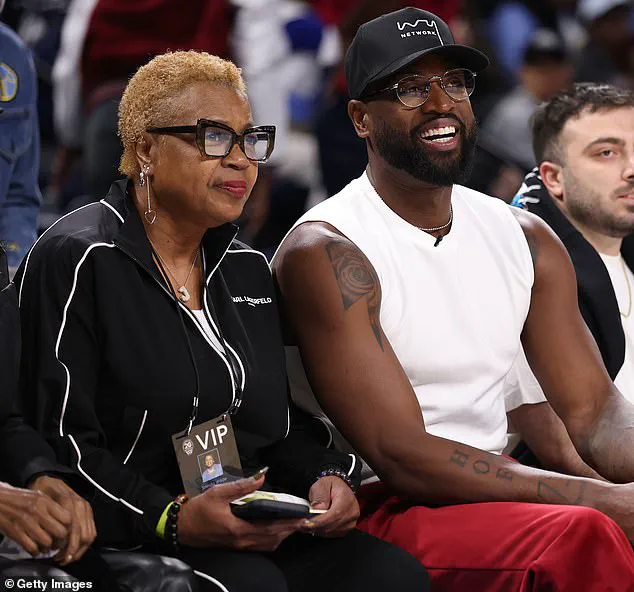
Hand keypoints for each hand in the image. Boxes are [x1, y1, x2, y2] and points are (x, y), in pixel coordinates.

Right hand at [0, 482, 71, 556]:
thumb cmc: (18, 498)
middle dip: (61, 540)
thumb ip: (52, 507)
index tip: (66, 530)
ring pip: (47, 542)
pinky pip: (31, 547)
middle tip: (58, 542)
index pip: (67, 518)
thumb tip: (66, 520)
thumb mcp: (39, 496)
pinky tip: (35, 549)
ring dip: (48, 547)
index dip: (69, 527)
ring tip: (46, 547)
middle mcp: (38, 512)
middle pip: (60, 532)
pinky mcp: (16, 533)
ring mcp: (26, 523)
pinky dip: (35, 551)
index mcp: (45, 502)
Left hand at [29, 476, 95, 564]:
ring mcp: (86, 508)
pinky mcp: (89, 511)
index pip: (72, 529)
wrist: (49, 479)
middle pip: (82, 535)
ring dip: (79, 550)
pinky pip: (92, 531)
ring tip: (67, 557)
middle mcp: (80, 505)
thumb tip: (49, 540)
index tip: (55, 555)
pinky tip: (75, 549)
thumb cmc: (42, 491)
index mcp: (69, 501)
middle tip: (61, 560)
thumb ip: (46, 517)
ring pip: (89, 535)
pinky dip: (85, 544)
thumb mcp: (39, 500)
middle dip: (72, 551)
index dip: (65, 546)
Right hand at [177, 475, 303, 550]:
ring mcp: (238, 546)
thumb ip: (242, 485)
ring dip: (281, 535)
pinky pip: (259, 546)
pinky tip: (273, 530)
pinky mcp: (235, 546)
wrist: (180, 527)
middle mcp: (241, 541)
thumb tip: (261, 476)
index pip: (271, 528)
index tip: (301, 517)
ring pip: (267, 544)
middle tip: (302, 520)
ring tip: (291, 524)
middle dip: (289, 530)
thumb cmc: (197, 511)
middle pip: (272, 539)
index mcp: (238, 529)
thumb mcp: (218, 492)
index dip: (288, 523)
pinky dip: (270, 539)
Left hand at [301, 476, 358, 537]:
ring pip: (331, 532)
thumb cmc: (331, 485)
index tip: (305, 523)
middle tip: (300, 525)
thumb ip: (320, 496)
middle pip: (332, 525)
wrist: (339, 488)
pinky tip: (314, 526)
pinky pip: (333, 534)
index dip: (319, 521)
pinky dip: (322, 531)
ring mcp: (351, 522)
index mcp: (347, 500)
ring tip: (305, 525)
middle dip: (314, 527)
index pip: (334, 515)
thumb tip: (317, 509)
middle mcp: (352, 512)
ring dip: (317, 530)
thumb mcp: (322, 484)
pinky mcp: (346, 528)